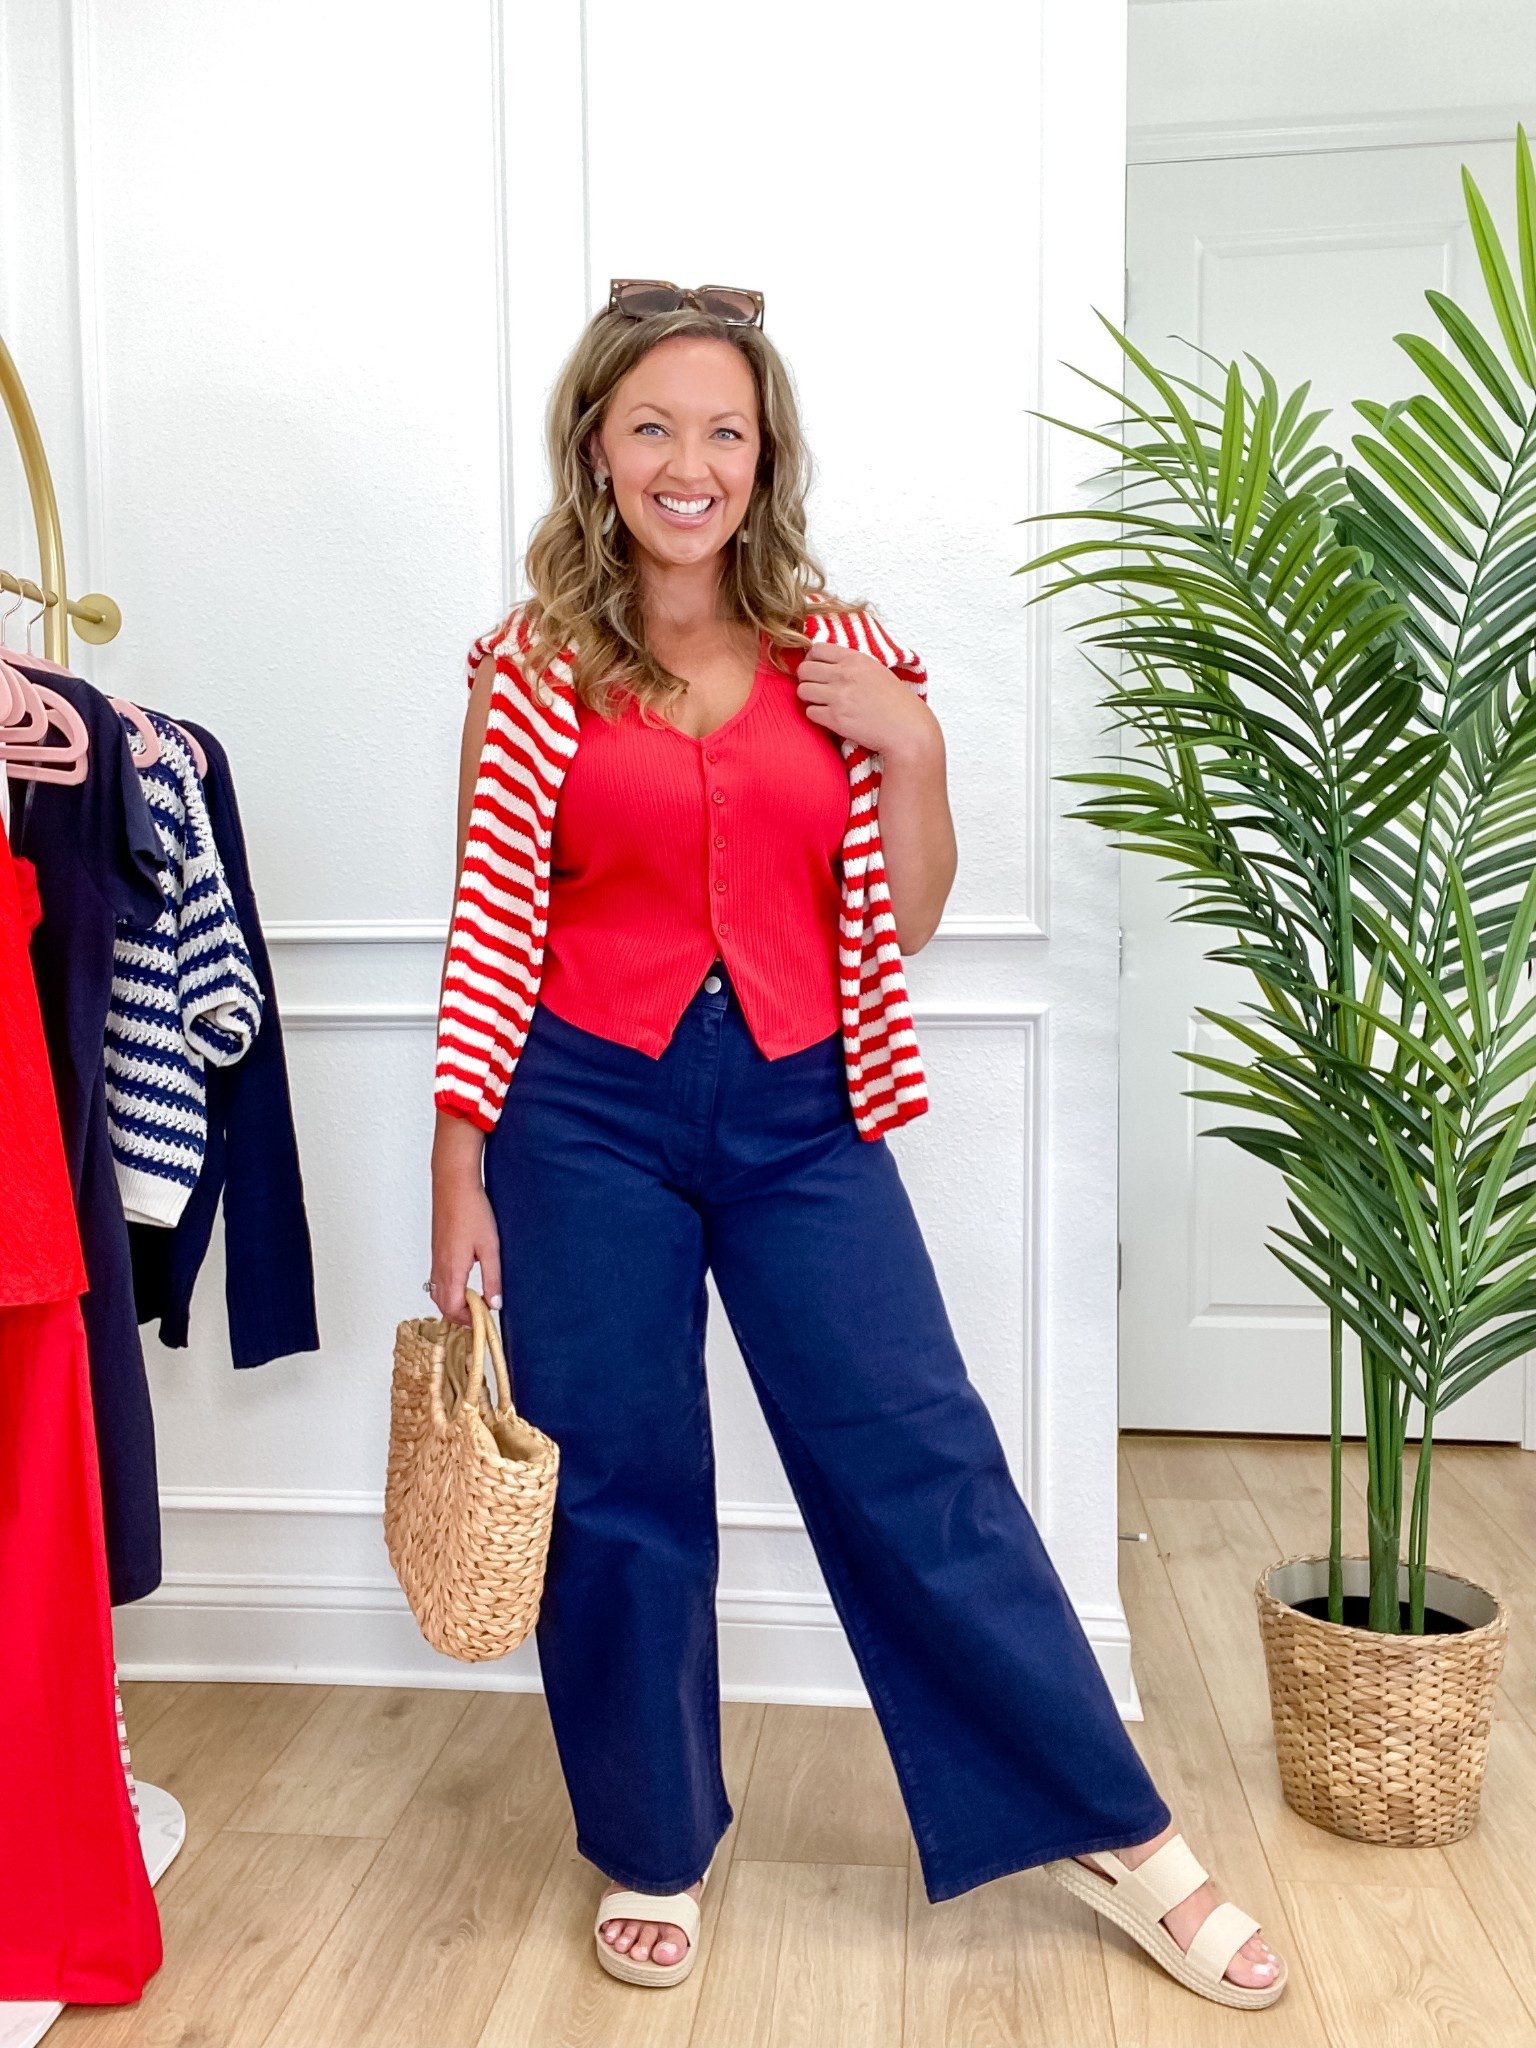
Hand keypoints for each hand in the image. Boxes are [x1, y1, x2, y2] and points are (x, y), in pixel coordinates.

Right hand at [430, 1113, 501, 1325]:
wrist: (453, 1184)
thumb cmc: (472, 1211)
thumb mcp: (490, 1247)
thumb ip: (493, 1278)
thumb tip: (495, 1304)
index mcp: (452, 1270)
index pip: (453, 1309)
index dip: (468, 1321)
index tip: (485, 1320)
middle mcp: (439, 1268)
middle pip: (443, 1305)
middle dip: (460, 1316)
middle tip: (481, 1315)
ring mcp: (436, 1258)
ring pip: (439, 1292)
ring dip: (454, 1302)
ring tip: (476, 1301)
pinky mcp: (438, 1250)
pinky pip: (438, 1279)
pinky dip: (450, 1288)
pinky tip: (467, 1280)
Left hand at [796, 644, 936, 760]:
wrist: (907, 729)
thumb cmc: (895, 702)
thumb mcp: (876, 670)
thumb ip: (851, 664)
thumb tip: (826, 663)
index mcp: (855, 659)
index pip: (817, 649)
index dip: (812, 659)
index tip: (817, 669)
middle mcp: (844, 675)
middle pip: (804, 669)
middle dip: (806, 679)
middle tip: (816, 688)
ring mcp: (838, 697)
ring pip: (803, 690)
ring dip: (809, 698)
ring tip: (822, 703)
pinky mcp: (835, 719)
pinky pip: (810, 712)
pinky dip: (817, 716)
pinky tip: (830, 717)